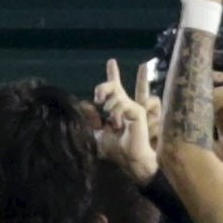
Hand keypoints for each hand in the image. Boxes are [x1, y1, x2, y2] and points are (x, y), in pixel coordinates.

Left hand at [92, 58, 158, 183]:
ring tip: (112, 121)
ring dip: (109, 106)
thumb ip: (93, 120)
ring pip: (116, 93)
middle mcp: (127, 106)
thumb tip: (84, 105)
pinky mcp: (138, 111)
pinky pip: (121, 104)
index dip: (113, 74)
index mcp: (118, 110)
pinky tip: (118, 124)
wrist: (129, 160)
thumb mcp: (99, 135)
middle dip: (104, 86)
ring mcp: (133, 107)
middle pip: (114, 86)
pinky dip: (116, 113)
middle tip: (98, 98)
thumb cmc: (117, 150)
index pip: (115, 89)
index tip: (112, 61)